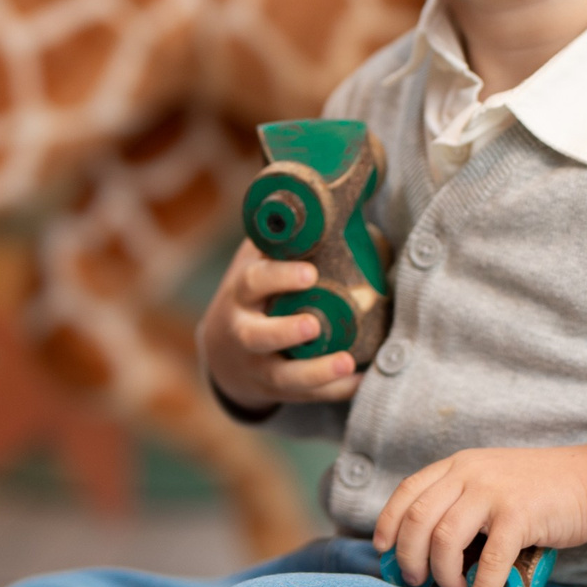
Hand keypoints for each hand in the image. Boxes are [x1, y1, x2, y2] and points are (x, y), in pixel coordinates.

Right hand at [198, 243, 361, 410]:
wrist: (223, 352)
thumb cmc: (253, 294)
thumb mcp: (256, 262)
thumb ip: (283, 238)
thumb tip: (331, 190)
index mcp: (241, 293)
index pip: (254, 282)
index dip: (279, 277)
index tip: (309, 273)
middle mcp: (243, 331)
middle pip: (258, 335)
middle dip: (285, 331)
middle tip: (314, 323)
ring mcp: (258, 365)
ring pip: (282, 376)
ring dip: (314, 372)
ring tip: (347, 363)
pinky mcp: (275, 389)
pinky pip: (304, 396)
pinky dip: (333, 391)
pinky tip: (362, 380)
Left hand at [373, 443, 586, 586]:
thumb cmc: (539, 488)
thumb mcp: (490, 478)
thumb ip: (460, 499)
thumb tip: (426, 546)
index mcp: (458, 465)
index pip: (407, 492)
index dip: (388, 523)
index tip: (382, 550)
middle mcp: (470, 474)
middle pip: (418, 520)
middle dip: (410, 558)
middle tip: (416, 582)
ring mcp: (493, 493)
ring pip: (445, 540)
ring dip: (443, 576)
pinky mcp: (519, 515)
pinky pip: (488, 560)